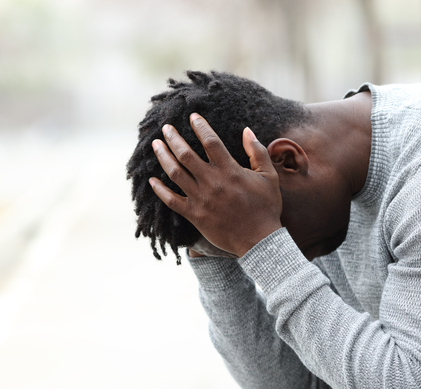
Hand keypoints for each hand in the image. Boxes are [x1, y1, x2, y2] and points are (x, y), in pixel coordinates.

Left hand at [149, 114, 282, 257]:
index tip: (192, 116)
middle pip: (186, 154)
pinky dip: (160, 190)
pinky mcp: (194, 215)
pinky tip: (152, 180)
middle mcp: (212, 182)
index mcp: (230, 170)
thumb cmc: (266, 208)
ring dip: (163, 157)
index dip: (200, 126)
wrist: (259, 240)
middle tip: (166, 127)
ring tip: (156, 145)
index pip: (210, 141)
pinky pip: (171, 200)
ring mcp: (201, 199)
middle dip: (174, 138)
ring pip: (175, 173)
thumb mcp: (269, 176)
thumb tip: (247, 131)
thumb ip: (257, 152)